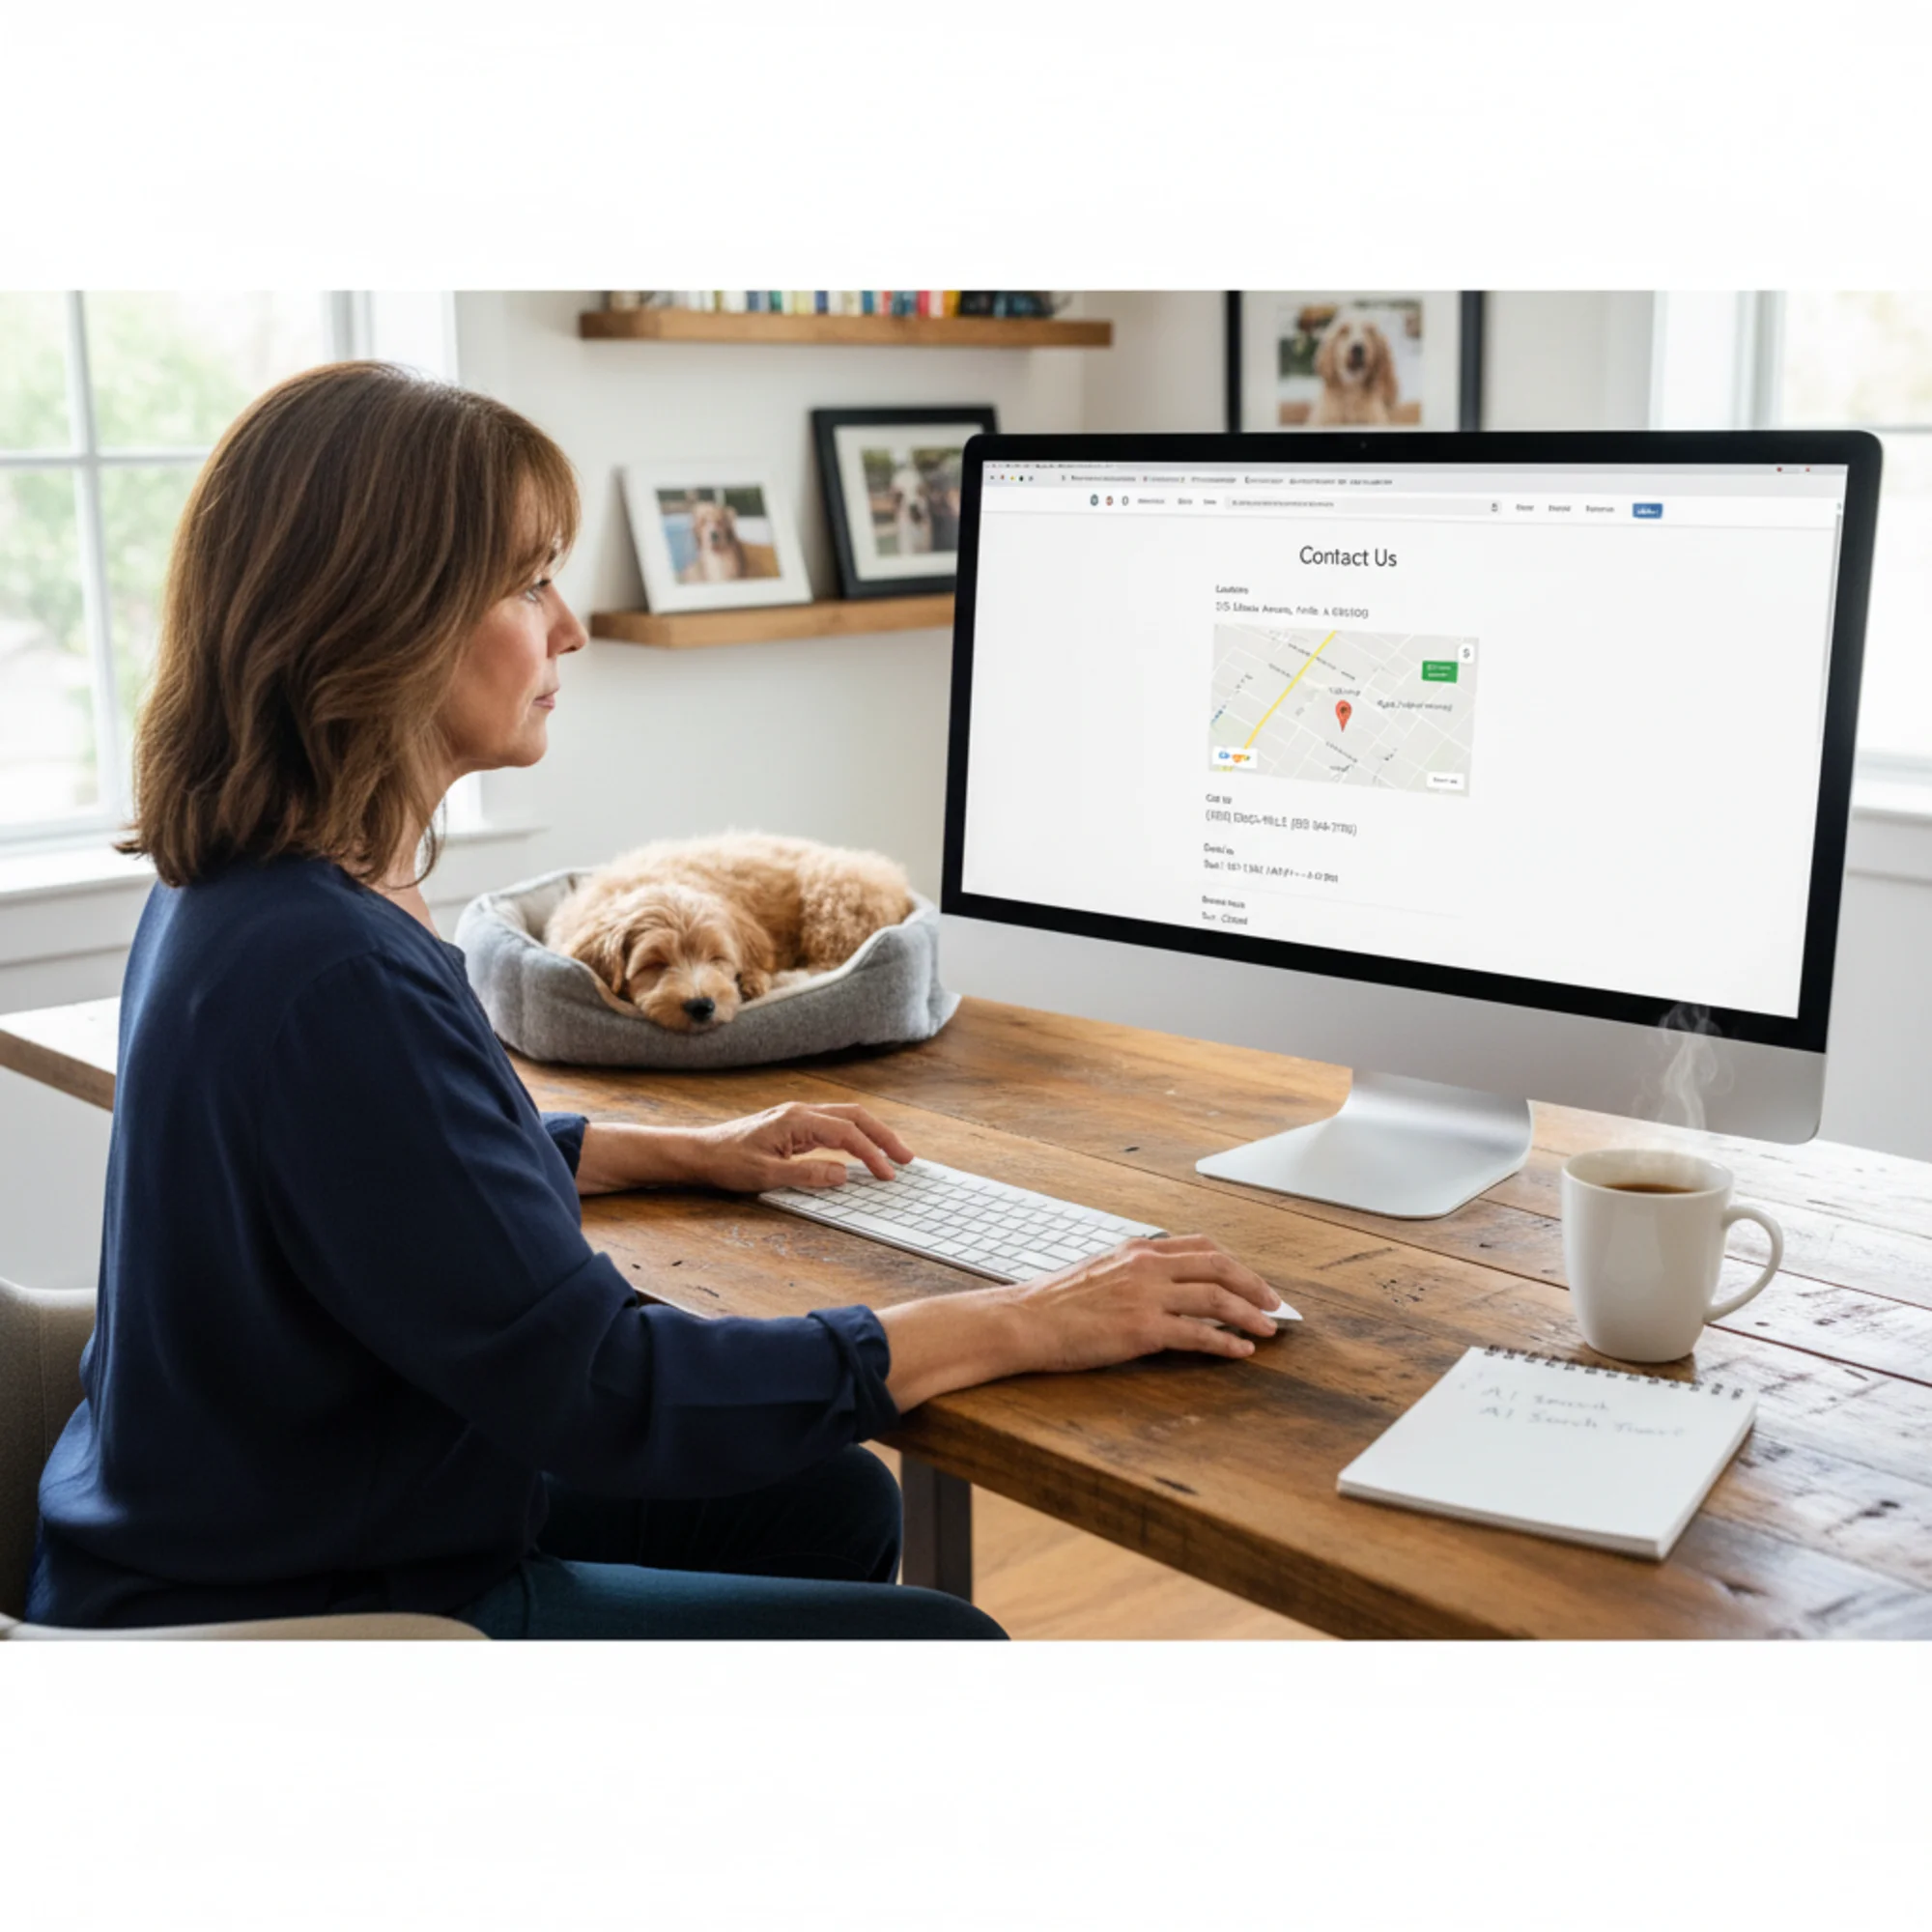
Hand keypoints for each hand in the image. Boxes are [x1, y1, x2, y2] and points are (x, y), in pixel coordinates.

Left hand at [686, 1101, 913, 1192]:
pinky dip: (854, 1137)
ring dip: (871, 1134)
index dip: (872, 1154)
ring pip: (846, 1119)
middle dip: (883, 1135)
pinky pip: (833, 1127)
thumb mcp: (766, 1175)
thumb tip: (844, 1175)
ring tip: (892, 1154)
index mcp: (797, 1120)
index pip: (847, 1134)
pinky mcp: (794, 1127)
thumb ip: (807, 1174)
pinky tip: (861, 1152)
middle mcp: (801, 1112)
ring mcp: (798, 1117)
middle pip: (855, 1117)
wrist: (700, 1153)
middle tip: (906, 1157)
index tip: (889, 1174)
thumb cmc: (727, 1163)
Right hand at [878, 1233, 1281, 1411]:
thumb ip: (1131, 1272)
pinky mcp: (1142, 1329)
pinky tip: (1241, 1352)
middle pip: (1218, 1265)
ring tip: (1269, 1329)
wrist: (1022, 1321)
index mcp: (1137, 1249)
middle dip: (1254, 1284)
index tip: (1252, 1279)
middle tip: (1276, 1304)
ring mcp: (1146, 1296)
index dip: (1234, 1262)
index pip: (1200, 1246)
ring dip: (1250, 1313)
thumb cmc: (1052, 1303)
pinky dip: (1226, 1343)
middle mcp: (1146, 1265)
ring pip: (1216, 1297)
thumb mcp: (1097, 1271)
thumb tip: (1158, 1284)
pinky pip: (1198, 1334)